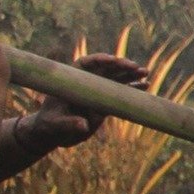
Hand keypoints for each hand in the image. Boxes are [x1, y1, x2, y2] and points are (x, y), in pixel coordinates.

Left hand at [5, 47, 143, 162]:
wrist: (53, 133)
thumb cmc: (48, 125)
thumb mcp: (55, 124)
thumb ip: (68, 123)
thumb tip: (84, 125)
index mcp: (72, 80)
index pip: (86, 63)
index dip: (99, 60)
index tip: (112, 60)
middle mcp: (86, 82)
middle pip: (105, 68)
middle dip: (121, 66)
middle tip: (135, 67)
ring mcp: (96, 92)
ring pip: (115, 78)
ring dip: (130, 75)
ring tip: (145, 73)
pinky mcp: (104, 103)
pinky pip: (120, 93)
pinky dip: (132, 89)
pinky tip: (145, 86)